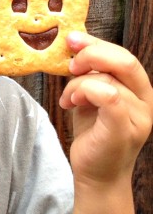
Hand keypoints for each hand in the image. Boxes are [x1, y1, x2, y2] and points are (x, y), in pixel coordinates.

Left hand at [59, 32, 152, 185]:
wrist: (96, 173)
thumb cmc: (92, 132)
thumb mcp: (90, 96)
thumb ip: (89, 73)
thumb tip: (72, 44)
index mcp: (139, 89)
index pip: (123, 55)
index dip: (97, 43)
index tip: (72, 39)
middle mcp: (146, 101)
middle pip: (125, 61)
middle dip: (92, 55)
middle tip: (70, 65)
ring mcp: (139, 117)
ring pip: (108, 80)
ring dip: (78, 84)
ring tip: (68, 98)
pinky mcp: (124, 129)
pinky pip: (109, 97)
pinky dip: (85, 92)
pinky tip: (71, 103)